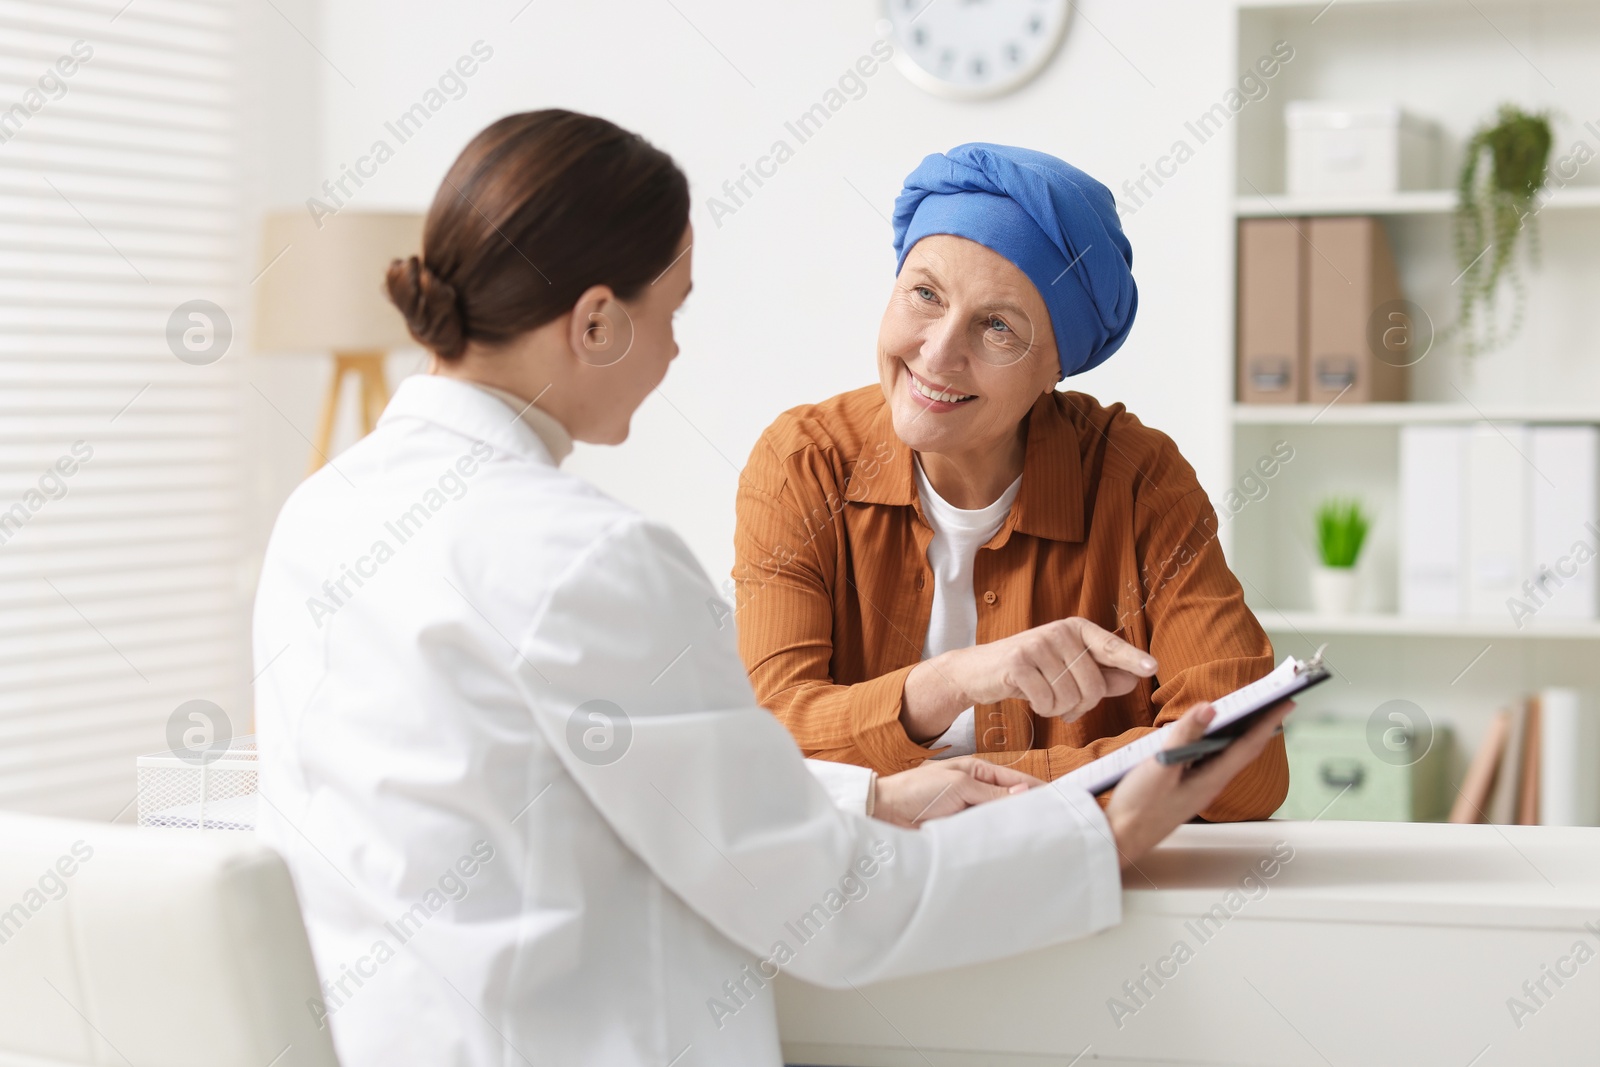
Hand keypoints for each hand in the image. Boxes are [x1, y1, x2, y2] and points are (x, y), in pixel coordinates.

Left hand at [873, 757, 1043, 827]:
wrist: (886, 812)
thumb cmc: (917, 789)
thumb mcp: (958, 785)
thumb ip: (991, 792)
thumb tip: (1025, 793)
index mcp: (978, 771)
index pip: (1016, 780)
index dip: (1036, 790)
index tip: (1059, 801)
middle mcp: (977, 791)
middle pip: (1010, 802)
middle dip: (1027, 812)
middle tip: (1052, 826)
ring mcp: (969, 811)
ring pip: (998, 820)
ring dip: (1010, 828)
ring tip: (1035, 840)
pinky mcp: (961, 830)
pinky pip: (984, 834)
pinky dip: (994, 840)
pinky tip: (1008, 849)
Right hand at [902, 617, 1157, 742]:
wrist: (979, 670)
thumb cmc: (1030, 671)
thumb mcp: (1065, 669)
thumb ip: (1100, 674)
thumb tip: (1133, 678)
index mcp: (1075, 629)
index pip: (1109, 645)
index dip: (1130, 658)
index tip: (1151, 667)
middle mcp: (1059, 632)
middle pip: (1092, 685)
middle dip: (1083, 705)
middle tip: (1066, 704)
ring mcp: (1037, 645)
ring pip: (1070, 697)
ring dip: (1059, 709)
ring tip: (1045, 698)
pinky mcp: (1017, 663)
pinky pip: (1047, 701)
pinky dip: (1042, 709)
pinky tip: (1031, 699)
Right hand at [1104, 699, 1293, 873]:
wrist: (1119, 839)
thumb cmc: (1138, 808)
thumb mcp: (1160, 766)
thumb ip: (1184, 735)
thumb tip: (1209, 709)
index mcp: (1210, 780)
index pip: (1248, 745)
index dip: (1269, 722)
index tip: (1287, 702)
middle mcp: (1209, 784)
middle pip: (1240, 749)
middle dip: (1258, 724)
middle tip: (1271, 702)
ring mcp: (1196, 787)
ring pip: (1223, 755)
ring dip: (1236, 732)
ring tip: (1244, 712)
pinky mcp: (1182, 787)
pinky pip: (1205, 760)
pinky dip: (1212, 742)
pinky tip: (1204, 735)